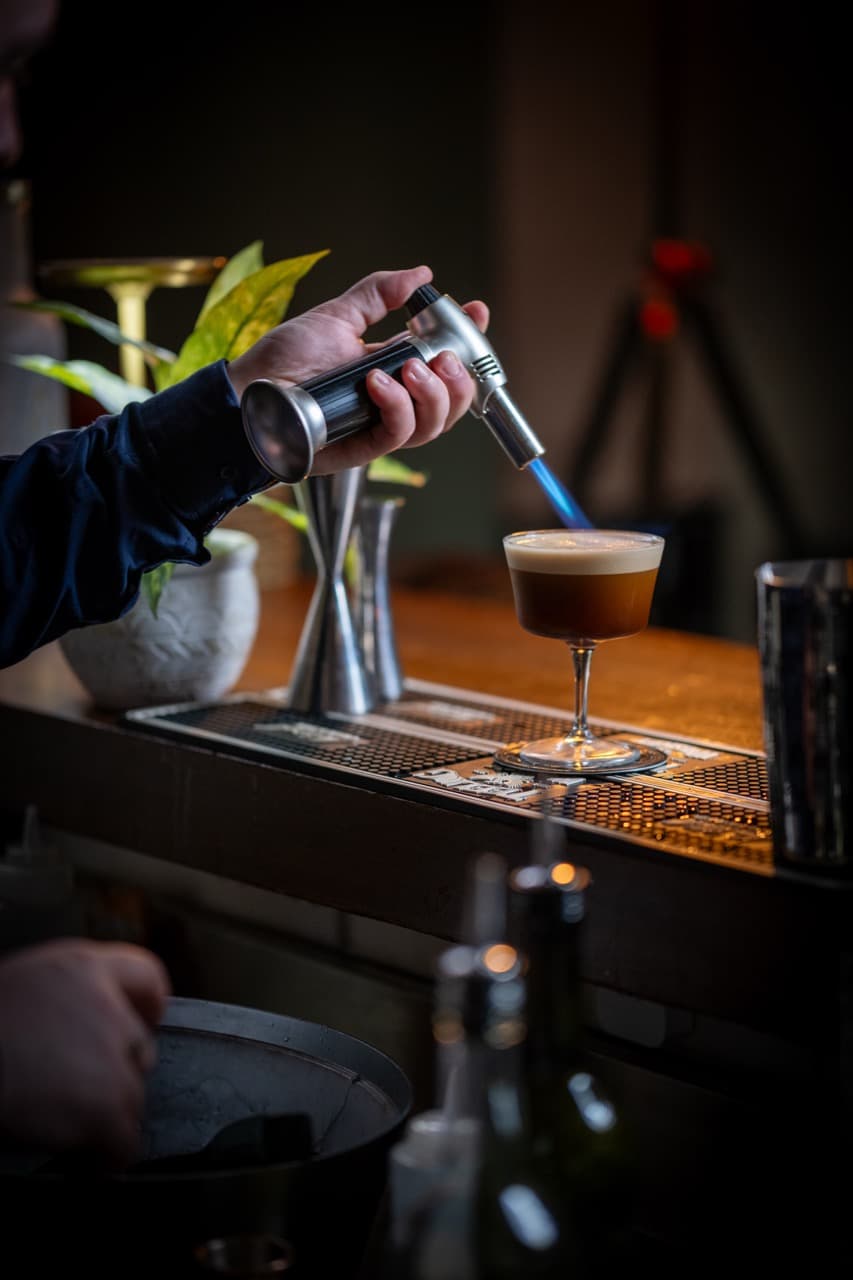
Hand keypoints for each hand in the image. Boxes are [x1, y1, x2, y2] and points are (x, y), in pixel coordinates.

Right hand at [0, 938, 170, 1167]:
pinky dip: (104, 1158)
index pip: (144, 976)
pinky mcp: (106, 1106)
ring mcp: (111, 1056)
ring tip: (62, 1127)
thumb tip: (69, 1035)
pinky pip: (123, 1144)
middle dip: (115, 1074)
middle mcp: (105, 1004)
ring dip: (104, 1118)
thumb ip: (57, 1001)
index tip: (144, 1025)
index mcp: (79, 967)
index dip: (144, 1007)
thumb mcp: (18, 991)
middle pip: (139, 1048)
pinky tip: (80, 1160)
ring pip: (132, 1099)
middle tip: (76, 1092)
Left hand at [227, 265, 489, 474]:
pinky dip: (398, 407)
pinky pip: (399, 435)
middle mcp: (393, 400)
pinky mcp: (364, 448)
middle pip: (451, 401)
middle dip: (460, 377)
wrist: (249, 394)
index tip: (477, 312)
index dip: (468, 340)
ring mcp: (380, 425)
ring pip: (434, 423)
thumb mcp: (337, 316)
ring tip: (410, 368)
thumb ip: (379, 295)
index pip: (444, 360)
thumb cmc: (284, 361)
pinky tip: (378, 385)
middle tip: (443, 356)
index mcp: (392, 367)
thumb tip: (421, 274)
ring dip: (433, 393)